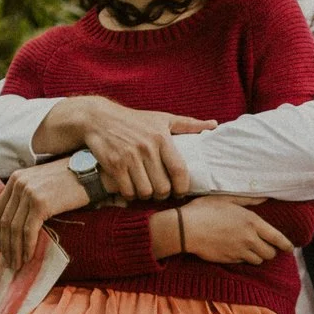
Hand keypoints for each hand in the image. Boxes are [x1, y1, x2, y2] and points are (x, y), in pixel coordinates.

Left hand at [0, 160, 92, 269]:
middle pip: (4, 220)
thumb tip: (20, 222)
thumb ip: (28, 195)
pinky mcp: (41, 203)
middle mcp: (19, 184)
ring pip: (14, 228)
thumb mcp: (43, 182)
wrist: (92, 173)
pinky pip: (28, 230)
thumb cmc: (72, 180)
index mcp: (16, 178)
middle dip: (5, 244)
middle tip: (8, 261)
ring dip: (14, 250)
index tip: (0, 246)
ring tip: (17, 264)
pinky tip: (28, 257)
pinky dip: (27, 246)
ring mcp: (29, 193)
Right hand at [35, 96, 212, 199]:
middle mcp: (146, 147)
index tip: (181, 191)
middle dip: (164, 194)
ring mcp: (129, 157)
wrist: (99, 118)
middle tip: (162, 192)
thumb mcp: (162, 118)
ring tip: (147, 190)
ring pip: (145, 192)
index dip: (183, 187)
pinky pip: (127, 191)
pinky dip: (130, 195)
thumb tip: (214, 125)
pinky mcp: (113, 165)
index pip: (179, 170)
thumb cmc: (135, 120)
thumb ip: (188, 124)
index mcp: (162, 137)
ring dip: (147, 196)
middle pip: (163, 187)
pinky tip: (131, 188)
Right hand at [165, 196, 293, 265]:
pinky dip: (244, 259)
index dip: (286, 245)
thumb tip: (265, 197)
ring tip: (252, 249)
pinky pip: (243, 262)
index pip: (277, 238)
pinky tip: (238, 251)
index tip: (290, 248)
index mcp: (252, 222)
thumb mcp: (228, 198)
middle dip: (270, 251)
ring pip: (258, 260)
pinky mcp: (229, 260)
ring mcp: (239, 251)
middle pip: (270, 253)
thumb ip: (249, 199)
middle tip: (266, 246)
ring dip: (257, 256)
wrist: (186, 229)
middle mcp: (249, 239)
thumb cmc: (205, 210)